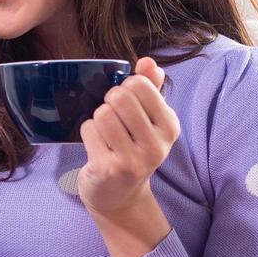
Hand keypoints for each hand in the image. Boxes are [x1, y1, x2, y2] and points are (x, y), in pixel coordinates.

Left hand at [77, 58, 180, 216]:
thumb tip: (148, 62)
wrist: (120, 194)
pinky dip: (87, 133)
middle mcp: (157, 146)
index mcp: (170, 127)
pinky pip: (88, 130)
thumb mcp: (148, 119)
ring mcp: (132, 161)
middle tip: (111, 115)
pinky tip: (96, 146)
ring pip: (102, 114)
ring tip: (105, 133)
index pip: (140, 85)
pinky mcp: (108, 170)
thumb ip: (150, 87)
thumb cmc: (133, 147)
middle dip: (109, 101)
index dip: (125, 87)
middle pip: (120, 97)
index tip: (126, 102)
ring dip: (97, 119)